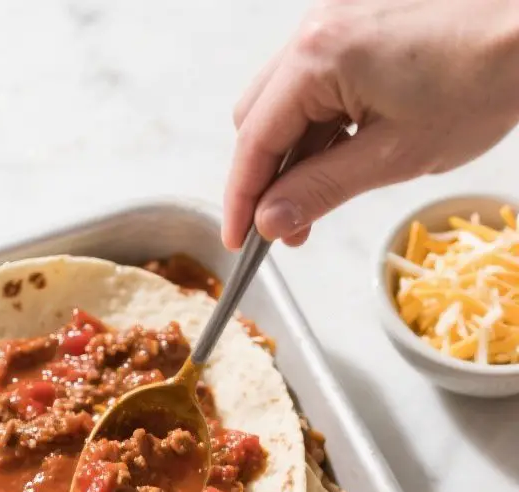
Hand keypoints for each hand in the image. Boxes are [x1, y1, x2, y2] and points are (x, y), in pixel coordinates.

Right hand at [223, 0, 518, 248]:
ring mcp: (337, 15)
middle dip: (267, 177)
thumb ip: (321, 190)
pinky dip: (322, 120)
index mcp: (318, 55)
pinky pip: (320, 77)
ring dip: (296, 151)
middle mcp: (317, 24)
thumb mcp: (394, 155)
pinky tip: (345, 153)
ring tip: (320, 197)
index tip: (241, 241)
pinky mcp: (360, 17)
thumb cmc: (480, 81)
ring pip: (288, 98)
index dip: (242, 199)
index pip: (255, 139)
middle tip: (286, 229)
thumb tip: (271, 221)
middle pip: (259, 115)